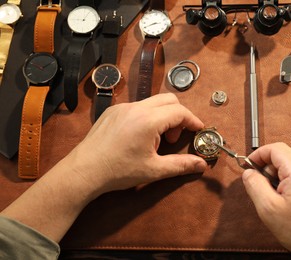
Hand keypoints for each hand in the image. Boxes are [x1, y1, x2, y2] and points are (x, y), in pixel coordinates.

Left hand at [66, 93, 206, 194]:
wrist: (83, 171)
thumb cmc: (119, 171)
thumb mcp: (154, 170)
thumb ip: (181, 165)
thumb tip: (202, 164)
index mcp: (148, 120)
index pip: (179, 111)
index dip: (192, 120)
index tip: (198, 130)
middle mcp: (135, 108)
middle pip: (168, 100)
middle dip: (178, 116)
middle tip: (173, 138)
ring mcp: (121, 107)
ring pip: (152, 102)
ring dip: (162, 116)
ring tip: (155, 140)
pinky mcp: (112, 111)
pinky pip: (137, 106)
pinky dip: (147, 116)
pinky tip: (138, 136)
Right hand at [242, 143, 290, 259]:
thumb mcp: (268, 208)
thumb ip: (254, 185)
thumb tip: (249, 172)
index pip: (275, 148)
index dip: (258, 154)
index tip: (250, 165)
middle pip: (285, 156)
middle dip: (269, 168)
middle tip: (263, 188)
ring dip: (281, 176)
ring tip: (279, 198)